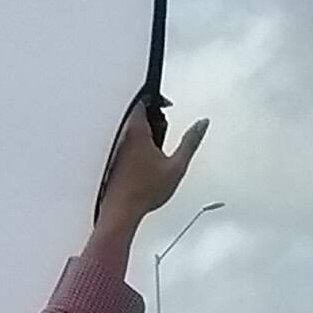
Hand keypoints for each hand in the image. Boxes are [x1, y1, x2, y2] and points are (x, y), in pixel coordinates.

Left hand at [91, 89, 207, 242]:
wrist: (121, 212)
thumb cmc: (145, 191)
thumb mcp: (177, 166)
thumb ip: (190, 142)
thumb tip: (202, 124)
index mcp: (137, 132)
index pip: (142, 101)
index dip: (156, 100)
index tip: (166, 106)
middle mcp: (121, 136)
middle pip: (136, 114)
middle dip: (152, 118)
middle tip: (163, 133)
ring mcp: (114, 148)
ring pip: (129, 130)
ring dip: (144, 133)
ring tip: (155, 152)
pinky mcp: (110, 160)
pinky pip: (123, 144)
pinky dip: (135, 146)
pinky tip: (143, 165)